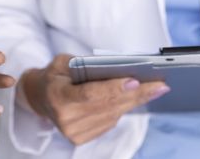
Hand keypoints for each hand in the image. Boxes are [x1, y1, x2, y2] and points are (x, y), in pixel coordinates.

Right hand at [21, 54, 169, 145]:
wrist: (40, 97)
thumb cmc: (55, 74)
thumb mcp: (62, 61)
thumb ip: (85, 64)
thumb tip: (117, 67)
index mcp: (57, 96)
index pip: (90, 94)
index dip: (114, 88)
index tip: (135, 80)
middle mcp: (65, 119)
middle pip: (108, 106)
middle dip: (136, 94)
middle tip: (160, 85)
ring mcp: (74, 132)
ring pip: (113, 115)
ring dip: (135, 102)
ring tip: (155, 89)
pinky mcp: (82, 138)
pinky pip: (110, 122)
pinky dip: (123, 108)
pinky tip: (136, 97)